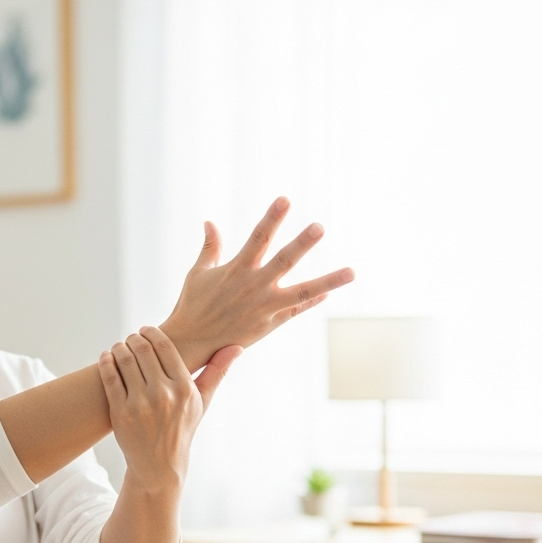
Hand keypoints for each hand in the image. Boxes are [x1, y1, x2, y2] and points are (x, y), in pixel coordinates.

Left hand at [97, 327, 241, 494]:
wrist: (159, 464)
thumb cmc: (182, 428)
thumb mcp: (202, 402)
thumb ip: (217, 371)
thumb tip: (238, 347)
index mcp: (184, 388)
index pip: (164, 346)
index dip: (151, 332)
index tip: (146, 330)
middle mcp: (164, 395)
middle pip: (142, 349)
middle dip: (134, 338)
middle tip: (131, 338)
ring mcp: (140, 404)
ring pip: (124, 360)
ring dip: (118, 347)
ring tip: (119, 346)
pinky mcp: (120, 413)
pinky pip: (110, 378)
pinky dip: (106, 362)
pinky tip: (107, 357)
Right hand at [160, 198, 353, 371]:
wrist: (190, 342)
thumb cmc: (192, 305)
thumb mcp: (198, 273)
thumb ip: (210, 247)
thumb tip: (209, 222)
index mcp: (236, 269)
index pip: (257, 238)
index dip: (272, 218)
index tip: (285, 199)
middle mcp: (253, 287)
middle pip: (283, 261)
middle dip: (302, 244)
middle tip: (319, 227)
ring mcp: (263, 307)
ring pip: (302, 291)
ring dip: (328, 281)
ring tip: (352, 272)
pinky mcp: (268, 324)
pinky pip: (295, 311)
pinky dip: (312, 301)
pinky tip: (327, 293)